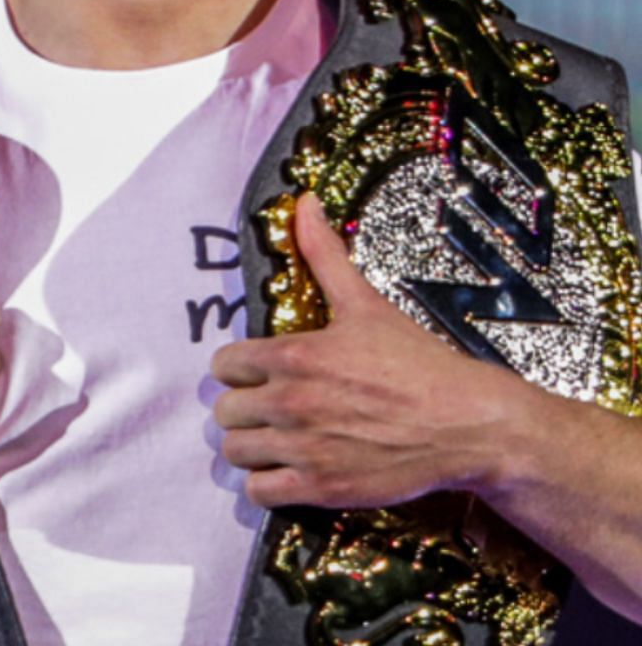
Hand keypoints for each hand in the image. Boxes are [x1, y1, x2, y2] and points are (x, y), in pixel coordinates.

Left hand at [211, 192, 525, 508]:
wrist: (471, 424)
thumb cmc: (419, 364)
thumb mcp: (366, 304)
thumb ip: (325, 255)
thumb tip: (305, 203)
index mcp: (295, 356)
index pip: (225, 365)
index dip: (239, 370)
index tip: (258, 375)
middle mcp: (292, 402)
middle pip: (225, 410)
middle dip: (243, 408)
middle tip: (268, 409)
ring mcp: (305, 447)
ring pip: (235, 451)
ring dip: (249, 447)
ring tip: (272, 441)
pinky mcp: (322, 486)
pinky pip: (258, 492)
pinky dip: (265, 484)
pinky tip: (286, 471)